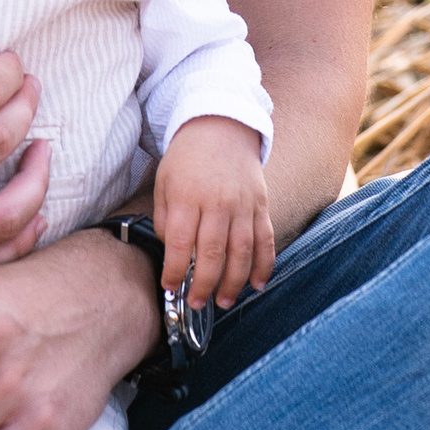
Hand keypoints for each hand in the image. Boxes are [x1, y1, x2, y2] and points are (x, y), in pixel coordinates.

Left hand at [154, 118, 273, 314]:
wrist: (221, 125)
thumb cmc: (187, 158)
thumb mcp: (164, 182)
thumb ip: (165, 219)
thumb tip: (172, 253)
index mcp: (187, 197)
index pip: (179, 244)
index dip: (174, 271)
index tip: (170, 287)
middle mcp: (217, 203)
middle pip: (211, 254)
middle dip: (203, 285)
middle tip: (196, 304)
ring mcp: (242, 204)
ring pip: (241, 252)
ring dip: (233, 283)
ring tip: (223, 301)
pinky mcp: (261, 205)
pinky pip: (265, 240)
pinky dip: (264, 265)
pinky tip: (257, 284)